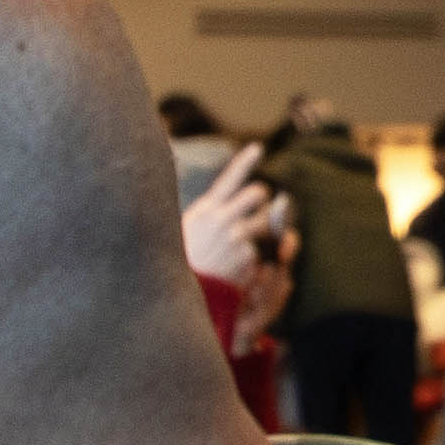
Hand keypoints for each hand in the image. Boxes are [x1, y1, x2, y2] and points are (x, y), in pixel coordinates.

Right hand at [179, 156, 280, 293]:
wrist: (179, 295)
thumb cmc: (186, 263)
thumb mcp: (190, 231)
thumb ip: (212, 214)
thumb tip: (234, 202)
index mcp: (205, 211)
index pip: (229, 179)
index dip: (245, 162)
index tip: (257, 149)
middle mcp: (222, 220)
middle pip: (258, 193)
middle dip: (262, 200)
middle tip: (258, 209)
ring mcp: (236, 239)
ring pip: (266, 223)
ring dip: (261, 231)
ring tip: (243, 247)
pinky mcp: (247, 258)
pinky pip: (261, 252)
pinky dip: (253, 261)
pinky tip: (236, 271)